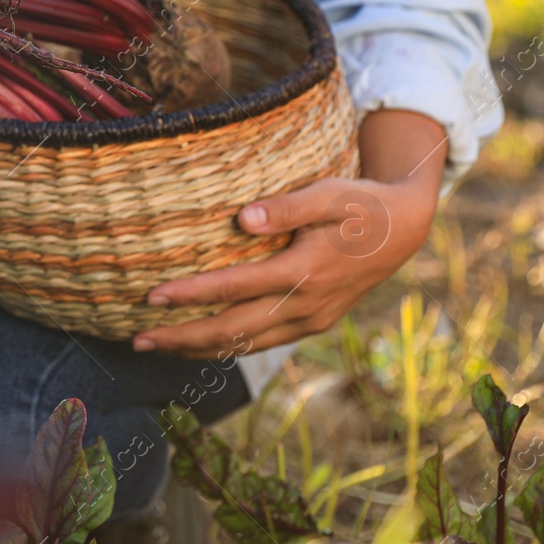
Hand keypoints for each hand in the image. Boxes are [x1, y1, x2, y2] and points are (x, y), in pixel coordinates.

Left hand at [132, 110, 448, 358]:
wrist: (406, 229)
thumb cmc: (360, 203)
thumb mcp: (328, 193)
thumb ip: (286, 206)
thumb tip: (241, 218)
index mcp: (305, 271)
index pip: (235, 288)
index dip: (191, 295)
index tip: (151, 298)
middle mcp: (306, 304)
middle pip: (233, 330)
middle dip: (182, 338)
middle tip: (137, 340)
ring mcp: (312, 319)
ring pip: (246, 344)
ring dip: (200, 349)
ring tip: (157, 347)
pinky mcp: (313, 322)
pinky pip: (264, 342)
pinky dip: (228, 346)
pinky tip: (200, 345)